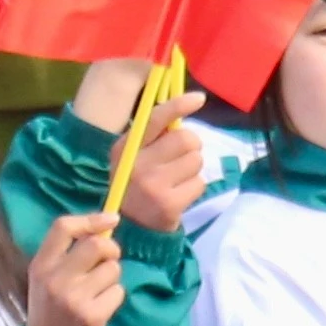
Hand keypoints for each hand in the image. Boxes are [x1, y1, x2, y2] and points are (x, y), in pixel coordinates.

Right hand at [21, 211, 122, 325]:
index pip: (64, 227)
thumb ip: (66, 256)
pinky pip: (118, 292)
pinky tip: (99, 310)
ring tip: (96, 293)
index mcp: (41, 266)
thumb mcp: (45, 281)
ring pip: (113, 268)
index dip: (91, 219)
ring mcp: (74, 298)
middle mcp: (56, 278)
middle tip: (108, 262)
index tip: (112, 219)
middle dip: (111, 250)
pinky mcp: (92, 315)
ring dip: (112, 278)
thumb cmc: (50, 314)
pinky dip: (114, 298)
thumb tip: (105, 227)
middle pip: (97, 244)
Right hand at [122, 111, 210, 234]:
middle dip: (192, 145)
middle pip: (185, 139)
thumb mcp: (133, 156)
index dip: (178, 105)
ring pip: (196, 160)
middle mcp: (137, 165)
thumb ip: (154, 134)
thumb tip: (186, 105)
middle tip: (182, 155)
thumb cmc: (137, 182)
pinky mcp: (169, 204)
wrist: (132, 227)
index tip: (199, 98)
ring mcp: (153, 186)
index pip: (155, 119)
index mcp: (126, 148)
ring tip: (177, 177)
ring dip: (193, 167)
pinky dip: (194, 186)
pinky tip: (179, 193)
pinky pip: (199, 182)